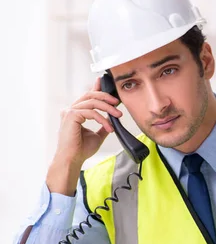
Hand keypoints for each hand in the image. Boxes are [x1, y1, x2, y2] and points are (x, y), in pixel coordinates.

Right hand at [46, 78, 122, 194]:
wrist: (73, 160)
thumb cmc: (81, 150)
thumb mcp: (96, 135)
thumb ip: (102, 126)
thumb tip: (112, 121)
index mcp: (74, 113)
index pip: (87, 97)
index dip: (96, 88)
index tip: (105, 84)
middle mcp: (70, 110)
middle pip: (90, 95)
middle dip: (105, 96)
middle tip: (117, 102)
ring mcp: (69, 111)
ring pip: (92, 102)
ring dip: (108, 108)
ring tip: (118, 115)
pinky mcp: (71, 115)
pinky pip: (91, 112)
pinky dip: (102, 119)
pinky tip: (109, 128)